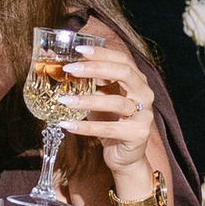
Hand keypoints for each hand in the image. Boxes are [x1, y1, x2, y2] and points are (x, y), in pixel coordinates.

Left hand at [49, 20, 160, 183]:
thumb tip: (60, 64)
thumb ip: (89, 81)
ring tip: (64, 100)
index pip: (121, 59)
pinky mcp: (137, 134)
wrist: (125, 156)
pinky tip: (67, 125)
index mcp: (136, 80)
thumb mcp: (100, 97)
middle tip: (70, 68)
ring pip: (116, 103)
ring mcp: (144, 114)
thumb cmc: (111, 121)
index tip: (78, 49)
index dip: (101, 52)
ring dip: (87, 100)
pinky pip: (109, 129)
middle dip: (96, 68)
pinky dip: (86, 127)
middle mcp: (144, 93)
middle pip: (124, 73)